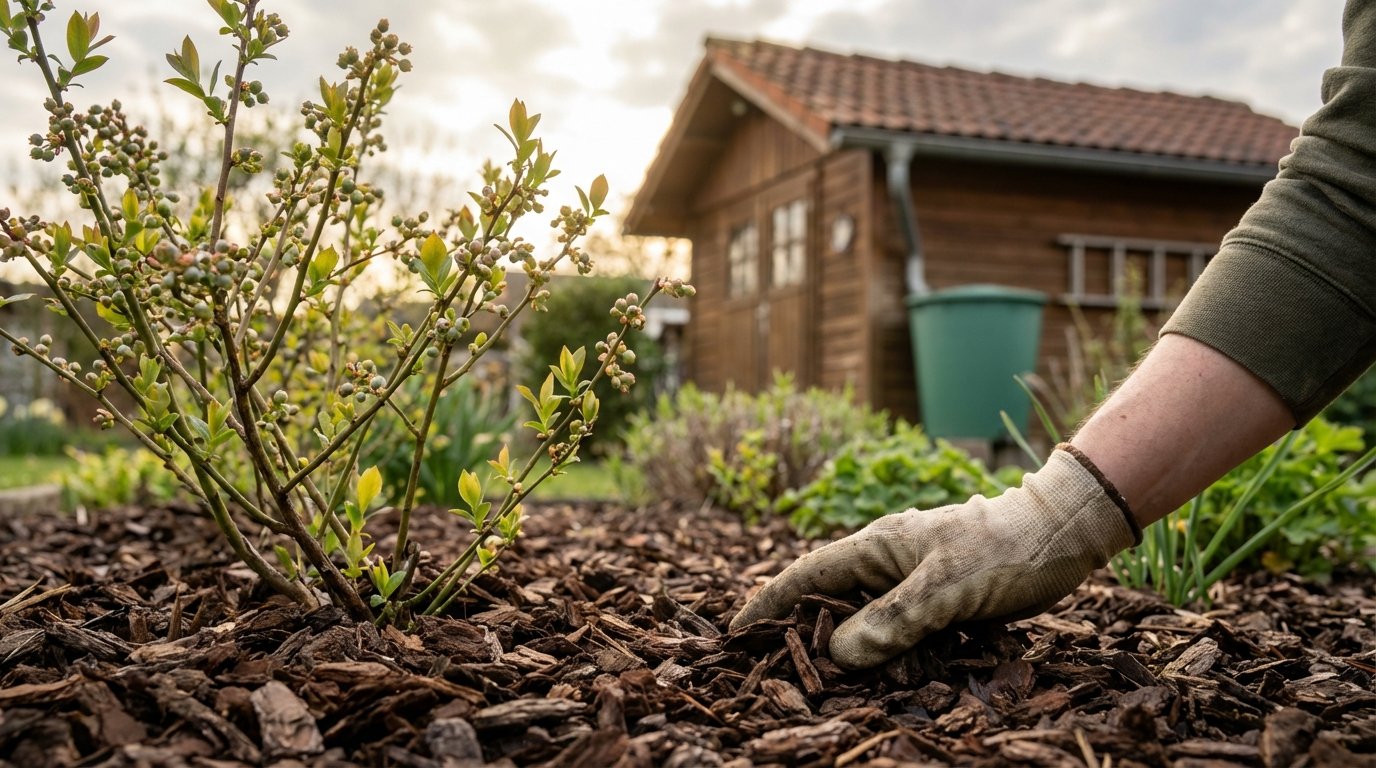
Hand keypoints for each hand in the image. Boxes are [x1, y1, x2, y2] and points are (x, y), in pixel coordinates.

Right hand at [729, 446, 1139, 668]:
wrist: (1061, 535)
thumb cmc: (1003, 550)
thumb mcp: (944, 587)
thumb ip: (892, 621)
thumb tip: (840, 656)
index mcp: (875, 547)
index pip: (806, 576)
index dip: (769, 603)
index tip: (736, 632)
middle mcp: (885, 563)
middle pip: (828, 603)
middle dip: (801, 634)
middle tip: (772, 673)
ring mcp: (909, 581)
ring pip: (863, 621)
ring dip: (845, 651)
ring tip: (821, 687)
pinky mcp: (935, 600)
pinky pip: (896, 632)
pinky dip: (884, 655)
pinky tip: (883, 681)